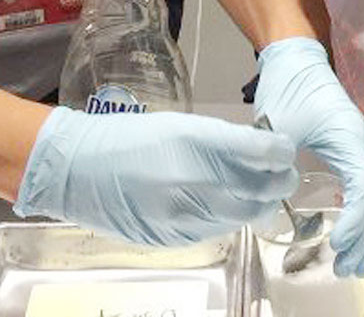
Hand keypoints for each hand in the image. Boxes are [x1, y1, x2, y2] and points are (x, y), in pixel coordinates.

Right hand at [15, 107, 296, 244]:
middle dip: (277, 183)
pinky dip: (229, 218)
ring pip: (240, 215)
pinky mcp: (172, 238)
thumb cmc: (126, 138)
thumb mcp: (177, 125)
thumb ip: (218, 141)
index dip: (280, 152)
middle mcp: (192, 180)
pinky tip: (228, 206)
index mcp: (193, 142)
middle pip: (256, 190)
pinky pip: (214, 230)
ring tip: (263, 191)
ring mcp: (181, 215)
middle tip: (284, 174)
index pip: (257, 152)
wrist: (77, 170)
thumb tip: (257, 153)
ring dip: (258, 203)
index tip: (287, 148)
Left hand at [254, 37, 363, 277]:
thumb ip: (276, 159)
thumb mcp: (277, 123)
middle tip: (348, 269)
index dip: (356, 219)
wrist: (296, 59)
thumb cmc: (289, 86)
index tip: (338, 244)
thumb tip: (272, 193)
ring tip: (354, 264)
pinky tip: (354, 237)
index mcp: (349, 134)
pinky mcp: (356, 150)